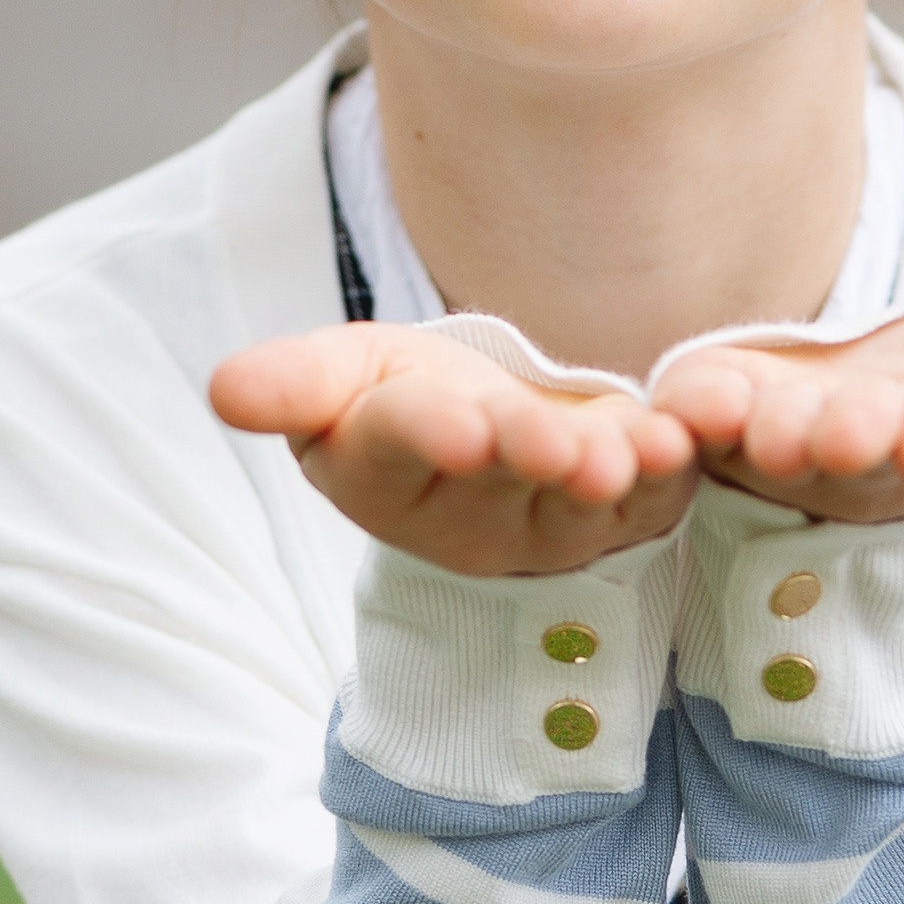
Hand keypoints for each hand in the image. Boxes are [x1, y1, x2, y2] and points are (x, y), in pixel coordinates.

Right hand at [210, 325, 699, 575]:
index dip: (429, 437)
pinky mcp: (626, 514)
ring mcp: (550, 524)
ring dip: (606, 475)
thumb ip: (295, 385)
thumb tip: (223, 390)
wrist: (495, 433)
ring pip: (578, 503)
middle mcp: (467, 513)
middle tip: (553, 442)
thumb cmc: (405, 398)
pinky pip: (652, 500)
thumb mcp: (342, 378)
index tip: (459, 427)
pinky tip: (680, 441)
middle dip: (526, 455)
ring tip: (627, 449)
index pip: (399, 449)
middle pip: (496, 480)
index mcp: (381, 470)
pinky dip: (669, 472)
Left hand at [652, 307, 903, 524]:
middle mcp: (871, 452)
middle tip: (850, 435)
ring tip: (767, 427)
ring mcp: (787, 442)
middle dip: (861, 441)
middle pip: (866, 447)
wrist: (862, 417)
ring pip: (775, 441)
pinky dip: (689, 409)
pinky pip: (694, 418)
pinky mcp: (715, 418)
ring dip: (770, 434)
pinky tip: (686, 396)